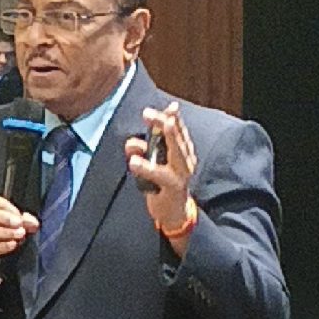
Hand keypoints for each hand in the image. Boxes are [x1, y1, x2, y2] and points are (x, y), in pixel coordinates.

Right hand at [0, 196, 40, 287]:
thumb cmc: (2, 236)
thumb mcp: (15, 226)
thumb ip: (24, 222)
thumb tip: (32, 223)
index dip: (9, 208)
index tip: (20, 216)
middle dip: (3, 218)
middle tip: (19, 224)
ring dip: (4, 233)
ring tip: (19, 235)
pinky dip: (1, 246)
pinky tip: (12, 245)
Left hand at [126, 102, 199, 228]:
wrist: (174, 212)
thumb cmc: (163, 184)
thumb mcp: (153, 163)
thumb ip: (145, 149)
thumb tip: (132, 140)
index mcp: (182, 152)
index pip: (179, 132)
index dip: (174, 118)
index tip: (171, 106)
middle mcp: (186, 161)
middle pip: (178, 139)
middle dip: (166, 124)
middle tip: (151, 113)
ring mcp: (182, 174)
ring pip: (175, 154)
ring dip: (165, 140)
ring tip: (155, 126)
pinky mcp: (173, 188)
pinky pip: (160, 176)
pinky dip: (147, 168)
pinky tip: (133, 161)